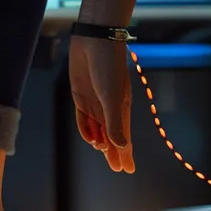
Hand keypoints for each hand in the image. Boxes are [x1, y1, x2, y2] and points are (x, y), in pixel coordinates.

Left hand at [68, 35, 134, 173]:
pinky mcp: (81, 96)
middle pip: (112, 136)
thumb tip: (121, 145)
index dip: (126, 154)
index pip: (125, 137)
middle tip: (116, 168)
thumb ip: (114, 122)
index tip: (128, 170)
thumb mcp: (112, 97)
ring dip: (100, 142)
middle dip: (115, 153)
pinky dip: (86, 130)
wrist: (94, 41)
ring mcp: (95, 102)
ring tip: (102, 151)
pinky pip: (84, 119)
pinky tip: (90, 139)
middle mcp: (109, 107)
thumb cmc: (108, 66)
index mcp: (121, 108)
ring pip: (98, 129)